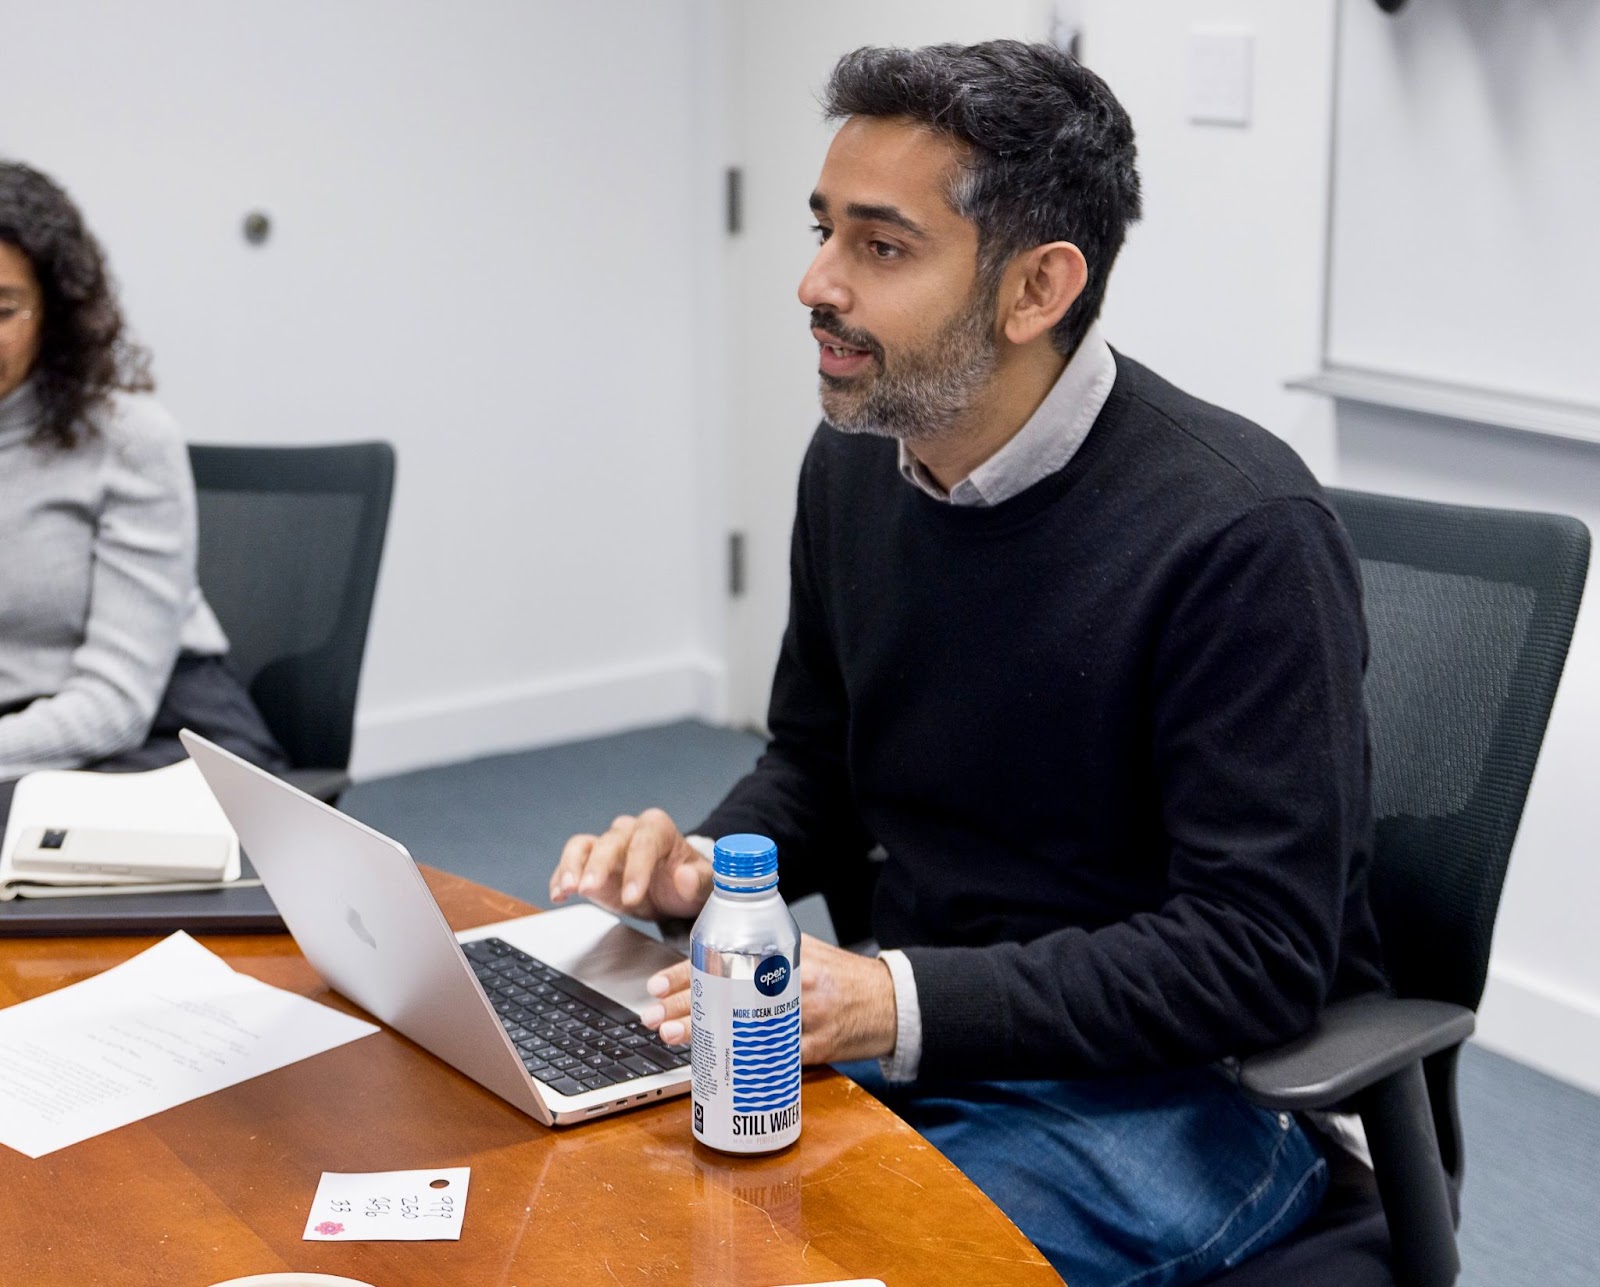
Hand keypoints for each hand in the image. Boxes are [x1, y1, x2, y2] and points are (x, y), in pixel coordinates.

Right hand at [550, 808, 711, 921]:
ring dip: (573, 866)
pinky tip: (558, 894)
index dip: (637, 867)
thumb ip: (700, 881)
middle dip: (599, 866)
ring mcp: (607, 847)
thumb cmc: (689, 880)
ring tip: (567, 888)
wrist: (675, 889)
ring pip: (584, 846)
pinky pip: (572, 863)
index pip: (645, 841)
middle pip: (610, 842)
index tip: (632, 895)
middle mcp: (630, 832)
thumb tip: (685, 876)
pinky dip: (562, 877)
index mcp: (659, 829)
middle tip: (590, 889)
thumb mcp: (704, 884)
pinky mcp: (590, 864)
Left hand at [641, 932, 898, 1064]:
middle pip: (727, 992)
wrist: (889, 1002)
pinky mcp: (814, 1047)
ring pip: (741, 1026)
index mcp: (785, 951)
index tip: (656, 985)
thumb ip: (763, 953)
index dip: (686, 972)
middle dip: (683, 1007)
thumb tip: (708, 962)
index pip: (726, 957)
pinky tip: (718, 1069)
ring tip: (670, 1037)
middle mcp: (792, 979)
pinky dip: (741, 1065)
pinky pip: (770, 1058)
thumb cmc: (842, 976)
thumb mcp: (803, 950)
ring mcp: (804, 1015)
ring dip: (703, 1034)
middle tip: (652, 1018)